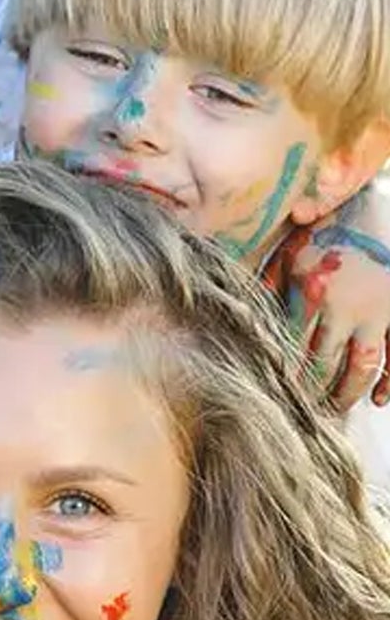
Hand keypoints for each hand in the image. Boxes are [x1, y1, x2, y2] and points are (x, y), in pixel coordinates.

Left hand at [275, 224, 389, 411]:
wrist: (379, 209)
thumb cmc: (329, 227)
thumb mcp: (293, 249)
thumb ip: (270, 283)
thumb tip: (242, 314)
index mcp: (309, 288)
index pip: (290, 344)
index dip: (282, 372)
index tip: (273, 393)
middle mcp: (344, 304)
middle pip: (323, 362)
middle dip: (311, 390)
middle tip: (301, 410)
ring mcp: (378, 310)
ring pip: (362, 366)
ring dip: (347, 393)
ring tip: (335, 407)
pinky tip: (377, 400)